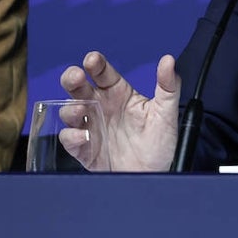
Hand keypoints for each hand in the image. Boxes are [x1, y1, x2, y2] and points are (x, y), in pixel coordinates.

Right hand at [59, 51, 179, 171]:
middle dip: (72, 77)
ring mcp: (90, 126)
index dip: (95, 63)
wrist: (153, 176)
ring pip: (68, 110)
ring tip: (81, 109)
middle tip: (76, 76)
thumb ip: (168, 86)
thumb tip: (168, 61)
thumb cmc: (159, 144)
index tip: (93, 60)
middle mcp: (100, 106)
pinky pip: (69, 139)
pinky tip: (84, 136)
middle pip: (77, 86)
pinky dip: (72, 136)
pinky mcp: (84, 148)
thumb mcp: (166, 113)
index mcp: (118, 93)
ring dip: (70, 107)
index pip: (102, 72)